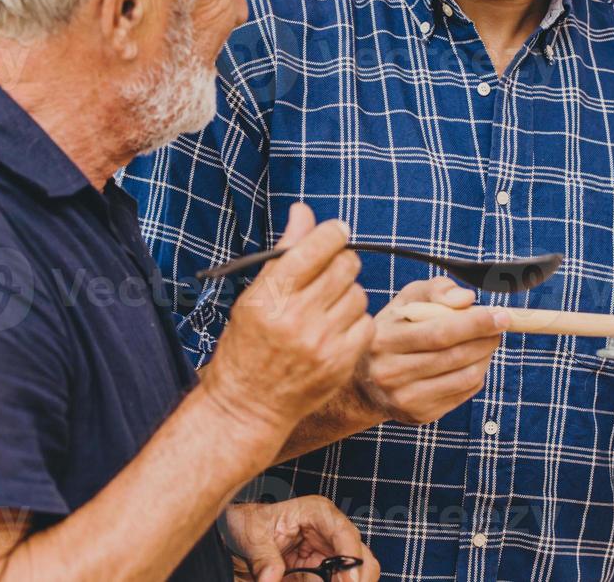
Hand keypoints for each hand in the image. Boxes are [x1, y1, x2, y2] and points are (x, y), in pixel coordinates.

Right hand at [203, 203, 374, 442]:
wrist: (248, 404)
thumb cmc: (247, 345)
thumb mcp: (255, 296)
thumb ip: (284, 252)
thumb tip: (304, 210)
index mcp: (270, 295)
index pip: (316, 246)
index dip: (333, 233)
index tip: (336, 232)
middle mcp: (296, 317)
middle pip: (345, 265)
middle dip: (342, 262)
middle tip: (331, 272)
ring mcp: (321, 341)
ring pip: (358, 293)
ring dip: (347, 295)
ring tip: (326, 308)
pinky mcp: (340, 361)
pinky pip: (366, 323)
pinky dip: (355, 322)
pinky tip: (335, 330)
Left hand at [224, 496, 378, 581]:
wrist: (240, 533)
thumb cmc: (250, 523)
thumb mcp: (252, 535)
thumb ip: (263, 557)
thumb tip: (271, 580)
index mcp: (318, 513)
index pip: (345, 534)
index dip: (351, 558)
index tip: (349, 581)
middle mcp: (330, 532)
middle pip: (361, 557)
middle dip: (357, 579)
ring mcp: (328, 553)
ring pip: (355, 574)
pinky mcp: (321, 572)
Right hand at [353, 277, 507, 425]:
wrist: (367, 380)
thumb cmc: (395, 330)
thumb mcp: (408, 300)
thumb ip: (437, 290)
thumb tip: (466, 299)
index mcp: (385, 339)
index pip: (439, 332)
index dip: (475, 323)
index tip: (499, 314)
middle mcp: (390, 372)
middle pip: (454, 356)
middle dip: (486, 338)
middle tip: (500, 325)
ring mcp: (404, 398)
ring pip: (464, 377)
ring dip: (486, 356)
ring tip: (487, 341)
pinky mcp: (419, 415)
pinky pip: (463, 393)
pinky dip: (477, 374)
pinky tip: (472, 361)